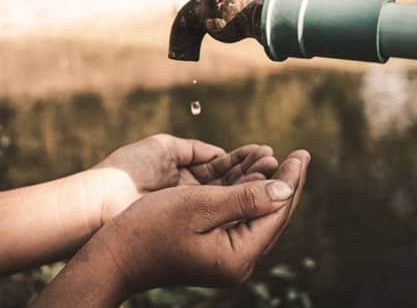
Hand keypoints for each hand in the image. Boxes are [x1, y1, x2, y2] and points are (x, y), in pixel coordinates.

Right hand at [88, 150, 309, 293]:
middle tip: (301, 155)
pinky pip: (241, 219)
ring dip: (267, 187)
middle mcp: (237, 262)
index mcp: (238, 256)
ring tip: (279, 160)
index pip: (276, 213)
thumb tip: (285, 189)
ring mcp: (226, 258)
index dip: (291, 180)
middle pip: (272, 217)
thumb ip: (245, 198)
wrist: (114, 255)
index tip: (302, 153)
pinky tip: (253, 179)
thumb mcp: (200, 206)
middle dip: (286, 183)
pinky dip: (249, 197)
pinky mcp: (214, 251)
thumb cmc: (150, 227)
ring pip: (257, 217)